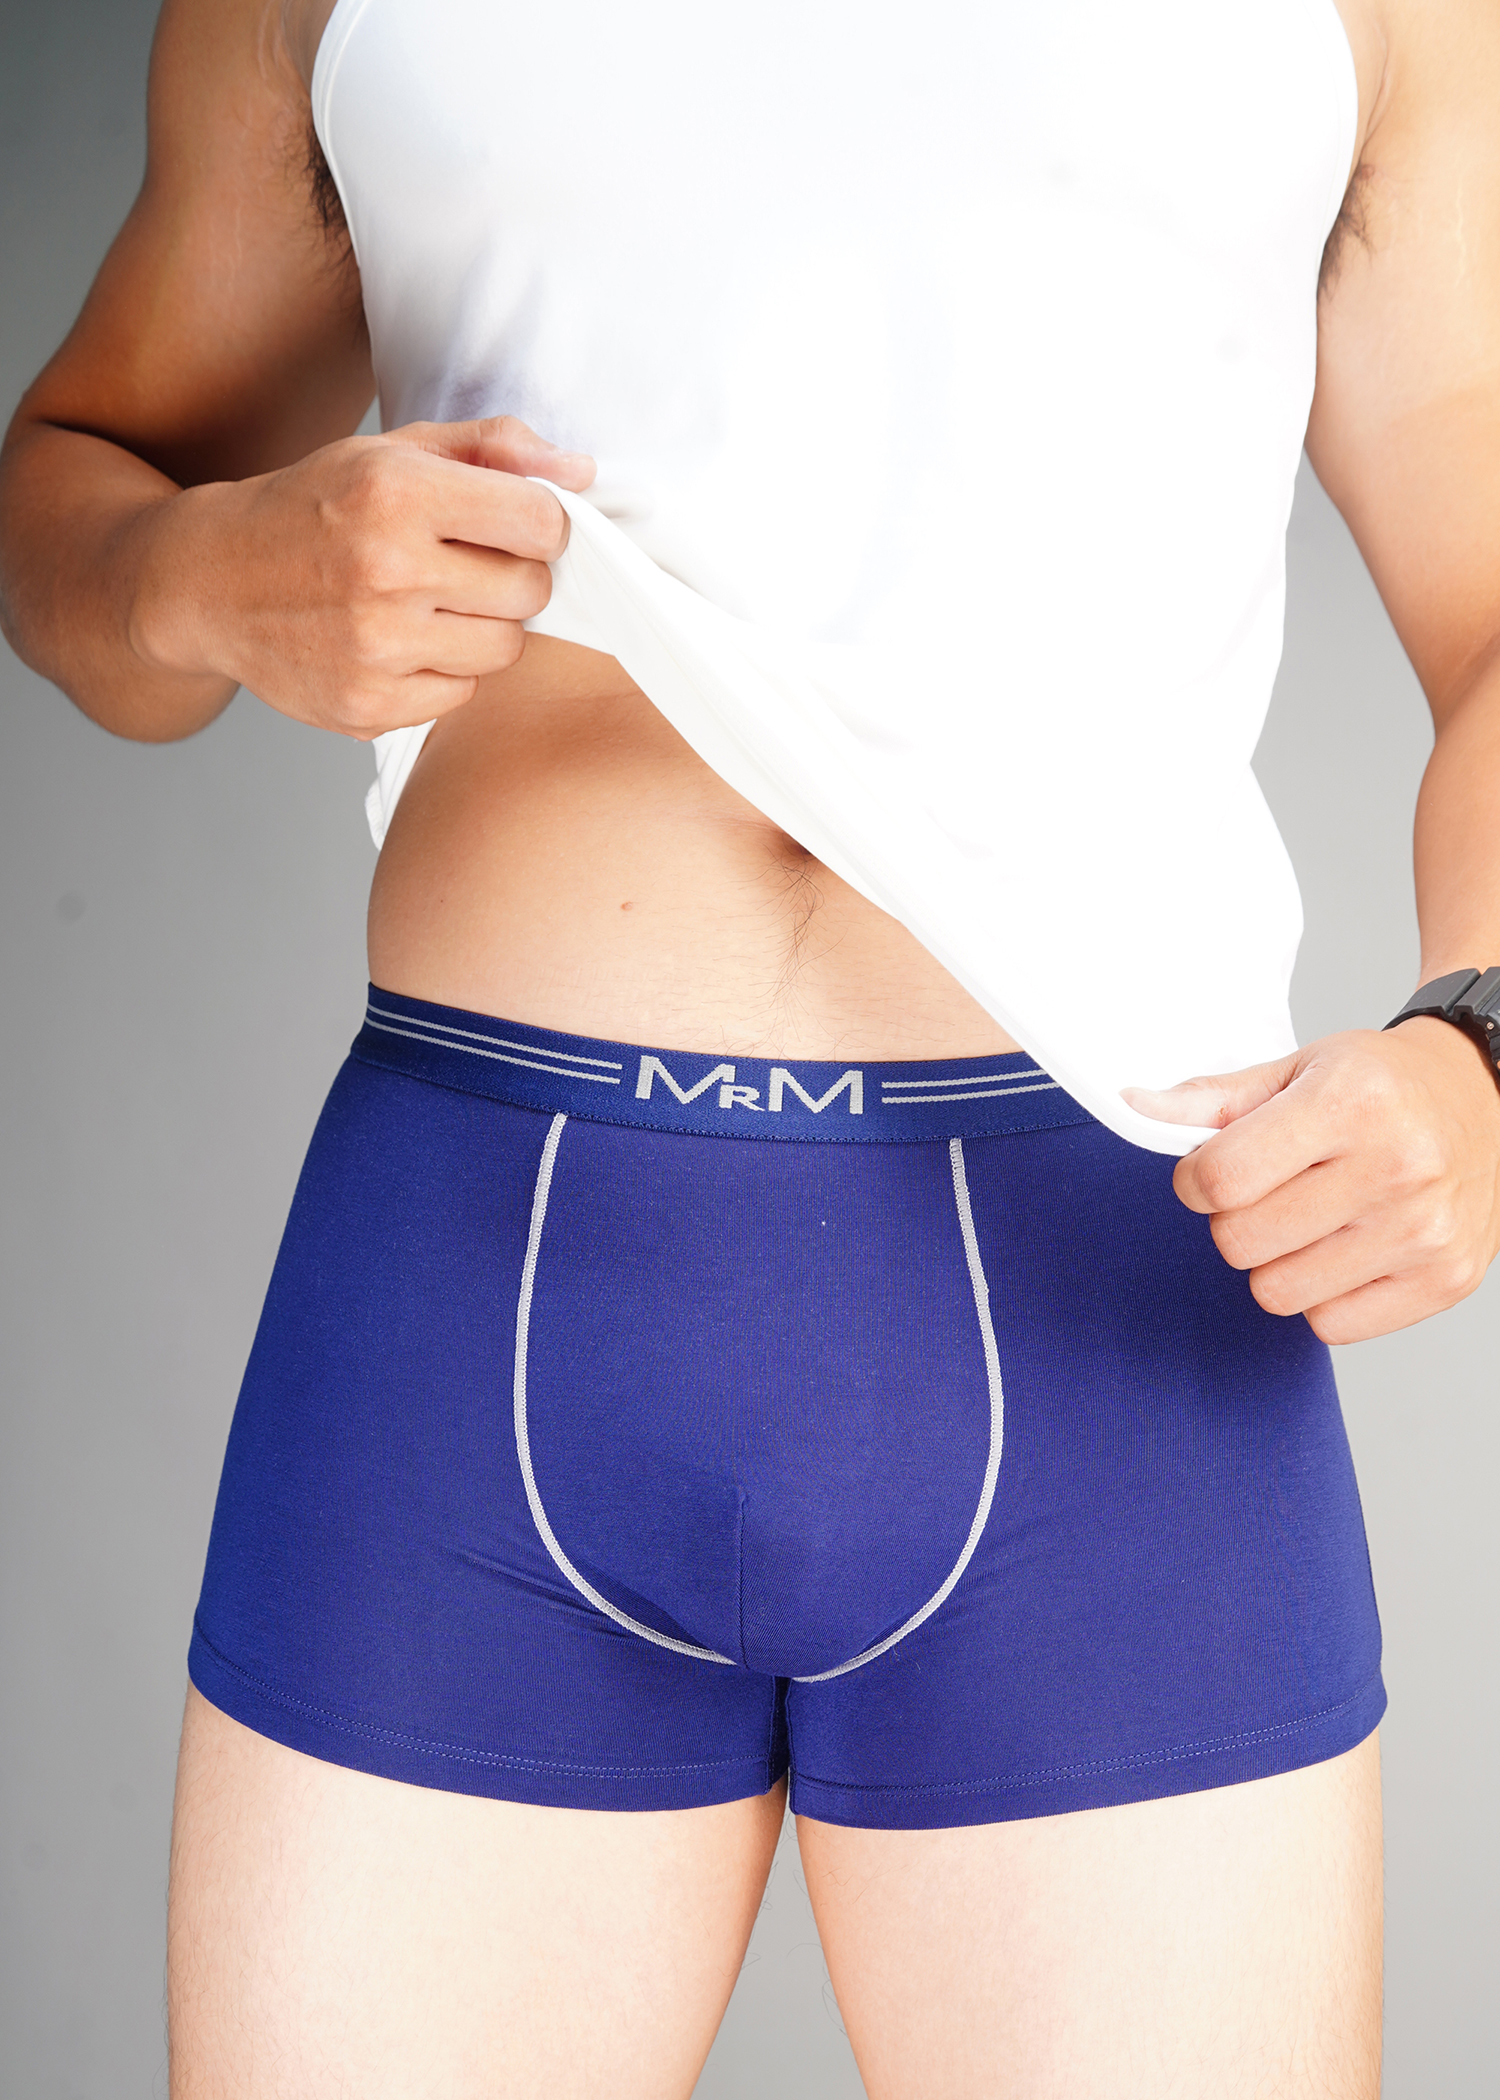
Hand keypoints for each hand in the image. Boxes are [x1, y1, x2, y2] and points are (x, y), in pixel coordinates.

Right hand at [131, 416, 595, 738]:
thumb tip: (581, 472)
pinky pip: (459, 694)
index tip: (511, 525)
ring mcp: (375, 647)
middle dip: (510, 576)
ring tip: (425, 602)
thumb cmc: (313, 509)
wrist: (211, 581)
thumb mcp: (392, 452)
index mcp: (396, 492)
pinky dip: (442, 671)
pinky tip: (396, 641)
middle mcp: (385, 571)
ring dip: (480, 627)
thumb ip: (492, 450)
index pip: (542, 523)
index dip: (539, 525)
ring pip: (503, 649)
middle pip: (530, 591)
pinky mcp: (368, 705)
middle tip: (459, 565)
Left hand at [1123, 1020, 1499, 1341]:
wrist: (1484, 1097)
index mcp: (1351, 1103)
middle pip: (1241, 1241)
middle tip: (1273, 1190)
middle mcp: (1395, 1168)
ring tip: (1314, 1217)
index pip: (1221, 1179)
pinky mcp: (1444, 1281)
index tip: (1213, 1171)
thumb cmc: (1383, 1085)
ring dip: (1278, 1260)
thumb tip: (1137, 1109)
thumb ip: (1213, 1101)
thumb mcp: (1297, 1069)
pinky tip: (1348, 1247)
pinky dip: (1323, 1294)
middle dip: (1237, 1218)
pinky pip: (1330, 1326)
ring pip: (1278, 1292)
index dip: (1196, 1180)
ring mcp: (1424, 1232)